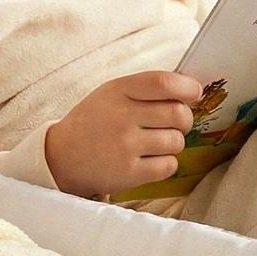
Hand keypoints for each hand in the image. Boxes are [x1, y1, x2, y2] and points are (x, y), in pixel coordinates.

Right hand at [43, 71, 202, 197]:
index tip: (194, 93)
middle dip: (184, 119)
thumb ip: (145, 89)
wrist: (62, 157)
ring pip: (177, 141)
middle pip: (179, 114)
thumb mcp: (111, 93)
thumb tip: (191, 88)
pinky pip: (169, 166)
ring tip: (156, 143)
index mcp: (118, 91)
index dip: (188, 87)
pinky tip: (151, 160)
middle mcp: (122, 116)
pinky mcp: (129, 173)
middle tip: (175, 123)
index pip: (164, 83)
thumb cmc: (94, 121)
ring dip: (173, 143)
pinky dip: (166, 163)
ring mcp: (125, 146)